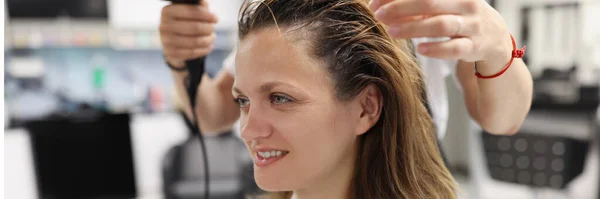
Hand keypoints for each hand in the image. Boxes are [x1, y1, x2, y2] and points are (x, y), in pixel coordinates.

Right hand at [160, 1, 218, 67]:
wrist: (172, 44)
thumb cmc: (184, 24)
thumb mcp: (189, 13)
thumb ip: (197, 6)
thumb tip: (203, 2)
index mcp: (167, 11)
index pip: (191, 11)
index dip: (206, 15)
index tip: (215, 19)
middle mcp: (164, 25)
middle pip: (195, 27)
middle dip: (208, 28)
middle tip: (212, 29)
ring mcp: (166, 41)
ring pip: (195, 41)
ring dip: (208, 40)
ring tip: (212, 38)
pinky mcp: (171, 53)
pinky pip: (193, 52)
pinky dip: (204, 50)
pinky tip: (208, 46)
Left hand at [369, 0, 512, 65]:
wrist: (495, 38)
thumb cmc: (461, 17)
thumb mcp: (442, 6)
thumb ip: (416, 7)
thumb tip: (383, 6)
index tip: (375, 2)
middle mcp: (466, 4)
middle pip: (430, 3)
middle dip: (401, 8)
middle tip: (379, 15)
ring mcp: (472, 26)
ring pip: (441, 25)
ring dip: (414, 28)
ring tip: (391, 31)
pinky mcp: (475, 47)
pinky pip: (455, 48)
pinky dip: (437, 48)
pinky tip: (420, 49)